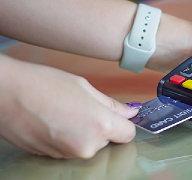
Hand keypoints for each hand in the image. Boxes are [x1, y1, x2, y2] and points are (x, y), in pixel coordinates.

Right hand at [0, 55, 139, 158]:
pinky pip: (71, 148)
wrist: (5, 93)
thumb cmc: (43, 84)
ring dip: (82, 132)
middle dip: (100, 125)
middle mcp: (87, 145)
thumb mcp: (84, 87)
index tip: (118, 116)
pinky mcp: (53, 158)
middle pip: (107, 139)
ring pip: (88, 144)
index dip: (123, 123)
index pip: (128, 134)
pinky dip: (68, 138)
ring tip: (64, 113)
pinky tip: (55, 122)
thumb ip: (111, 104)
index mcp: (100, 125)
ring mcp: (69, 154)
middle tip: (82, 107)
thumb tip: (129, 112)